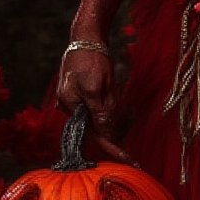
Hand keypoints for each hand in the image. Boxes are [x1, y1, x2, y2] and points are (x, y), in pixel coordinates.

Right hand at [56, 46, 132, 163]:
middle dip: (111, 110)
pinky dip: (109, 95)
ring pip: (102, 112)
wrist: (86, 38)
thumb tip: (106, 134)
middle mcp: (70, 107)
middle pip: (99, 122)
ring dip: (111, 99)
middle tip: (112, 87)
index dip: (113, 148)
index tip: (130, 161)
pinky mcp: (83, 92)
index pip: (94, 135)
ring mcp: (75, 99)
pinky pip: (101, 102)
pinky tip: (107, 79)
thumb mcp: (96, 88)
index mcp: (70, 107)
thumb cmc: (90, 61)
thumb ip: (100, 113)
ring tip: (108, 79)